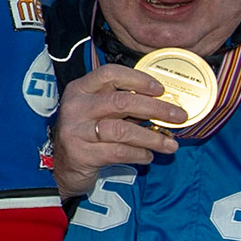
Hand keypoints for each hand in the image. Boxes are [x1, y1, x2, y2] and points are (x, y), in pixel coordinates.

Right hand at [49, 63, 183, 198]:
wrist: (60, 166)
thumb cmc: (86, 133)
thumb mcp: (97, 111)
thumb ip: (122, 104)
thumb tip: (163, 104)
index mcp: (80, 89)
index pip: (110, 74)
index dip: (138, 79)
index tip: (161, 89)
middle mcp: (75, 107)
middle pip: (121, 101)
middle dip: (156, 108)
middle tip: (179, 116)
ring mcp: (76, 130)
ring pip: (122, 130)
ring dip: (152, 137)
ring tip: (171, 144)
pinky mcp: (81, 154)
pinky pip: (118, 152)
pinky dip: (139, 154)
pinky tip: (149, 155)